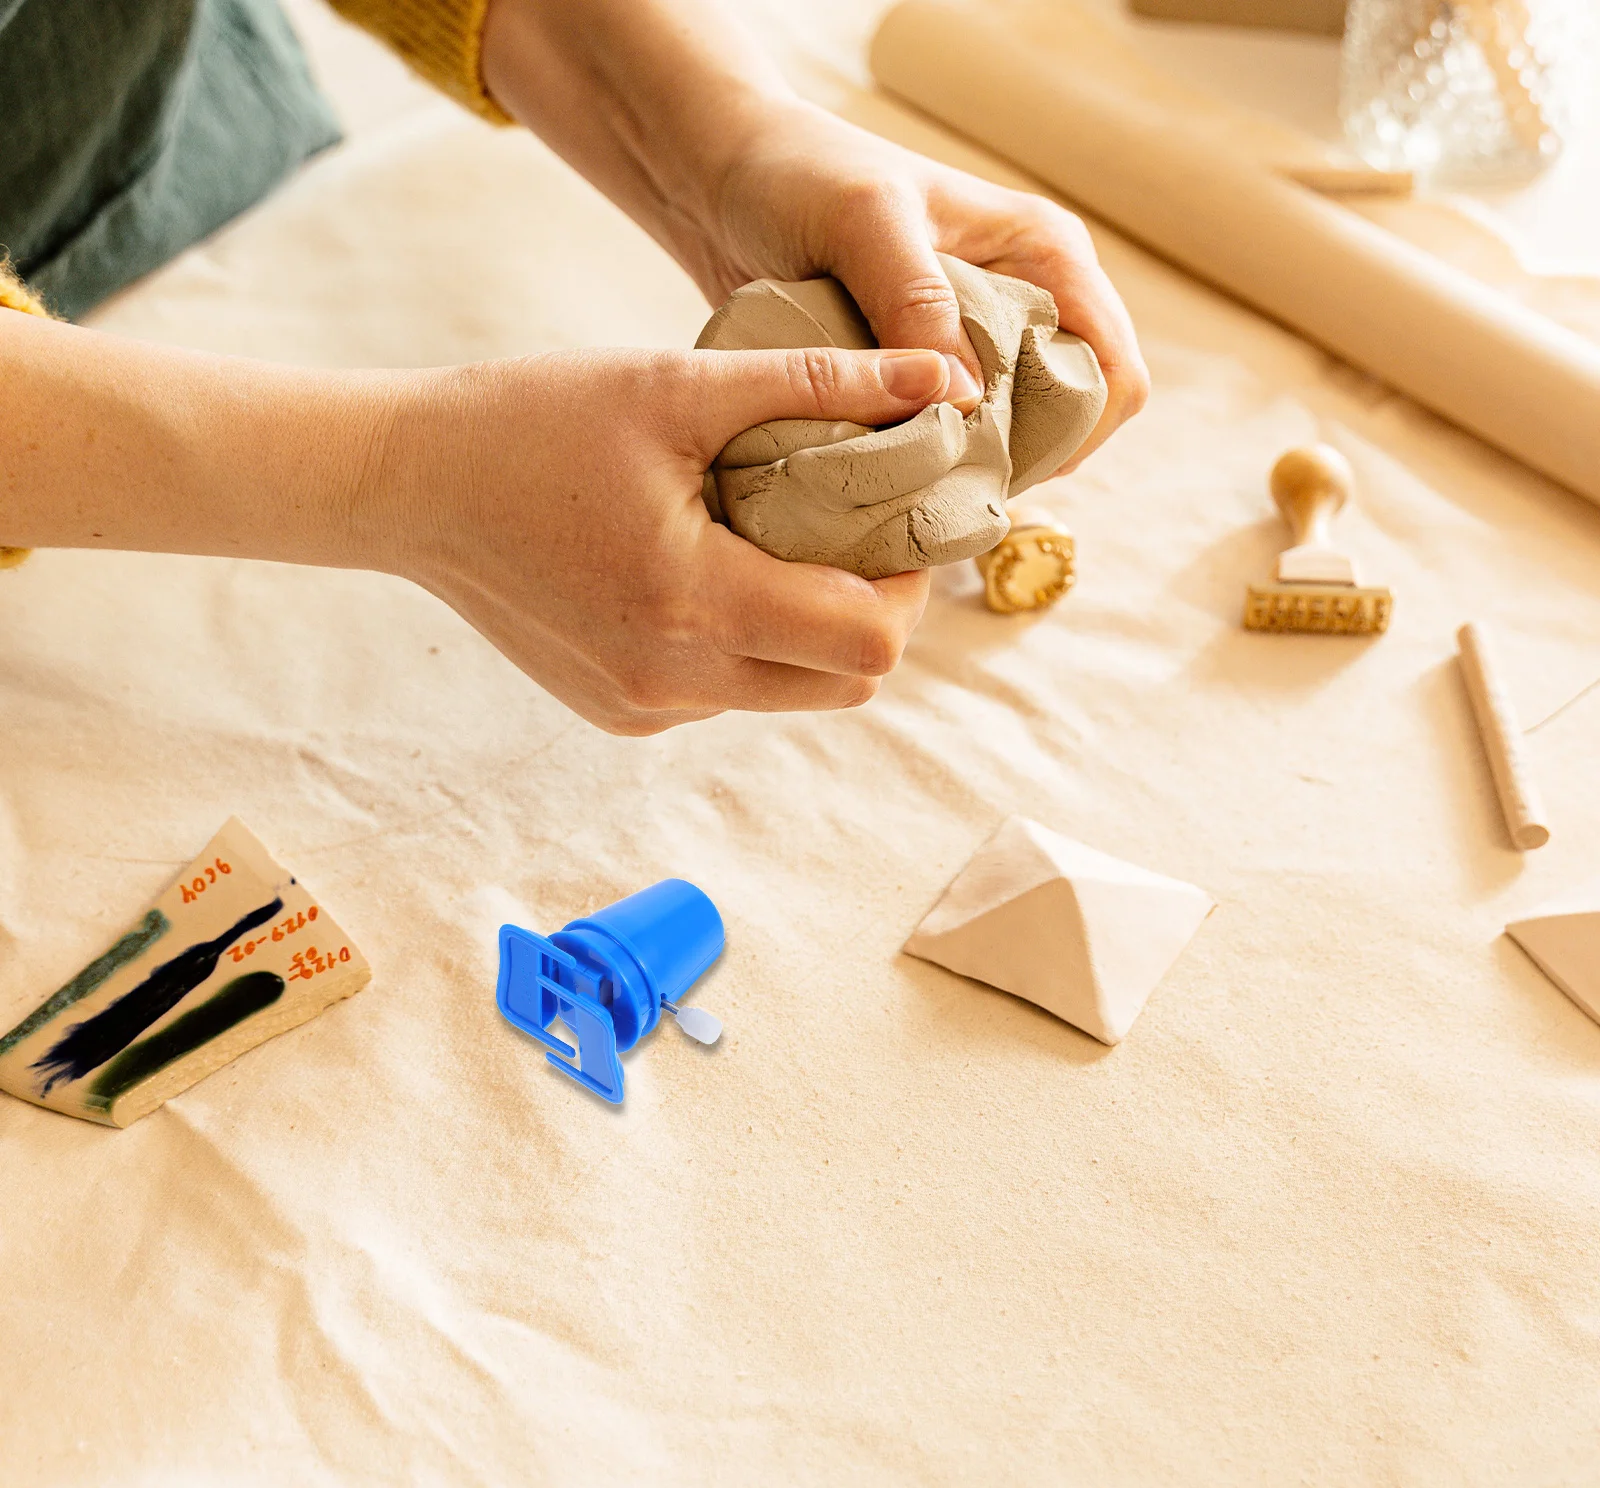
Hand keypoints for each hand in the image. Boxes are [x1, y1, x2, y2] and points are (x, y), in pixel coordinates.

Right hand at [371, 345, 951, 733]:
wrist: (406, 487)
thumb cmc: (532, 420)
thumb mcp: (678, 384)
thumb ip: (824, 383)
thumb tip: (945, 380)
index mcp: (694, 602)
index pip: (869, 640)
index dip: (910, 584)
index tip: (901, 515)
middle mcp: (674, 680)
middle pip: (846, 683)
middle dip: (875, 612)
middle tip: (858, 529)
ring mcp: (644, 707)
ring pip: (789, 692)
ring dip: (813, 629)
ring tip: (783, 539)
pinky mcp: (621, 713)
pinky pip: (726, 691)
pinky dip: (748, 641)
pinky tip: (715, 570)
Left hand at [696, 102, 1148, 469]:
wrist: (725, 177)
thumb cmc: (799, 175)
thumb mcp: (863, 225)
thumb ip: (916, 302)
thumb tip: (968, 401)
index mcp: (1044, 257)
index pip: (1113, 373)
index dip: (1076, 434)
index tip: (996, 462)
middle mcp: (1025, 303)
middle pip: (1071, 424)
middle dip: (1021, 465)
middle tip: (942, 485)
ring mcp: (977, 344)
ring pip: (1015, 443)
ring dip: (972, 473)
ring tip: (909, 485)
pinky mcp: (926, 375)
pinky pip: (956, 443)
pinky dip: (931, 467)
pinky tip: (885, 477)